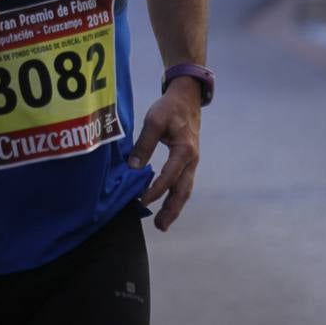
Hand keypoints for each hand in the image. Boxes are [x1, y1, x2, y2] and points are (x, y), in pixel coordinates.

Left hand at [128, 77, 201, 231]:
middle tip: (160, 226)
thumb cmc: (170, 108)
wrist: (187, 97)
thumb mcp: (154, 121)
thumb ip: (144, 144)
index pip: (170, 176)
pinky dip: (175, 196)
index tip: (142, 201)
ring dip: (174, 207)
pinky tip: (166, 204)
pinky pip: (183, 183)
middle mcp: (191, 159)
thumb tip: (133, 167)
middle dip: (172, 210)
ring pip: (185, 189)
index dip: (156, 190)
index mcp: (184, 149)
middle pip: (183, 190)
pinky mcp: (188, 161)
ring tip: (163, 223)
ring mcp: (192, 161)